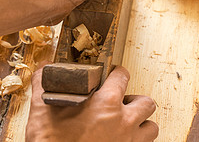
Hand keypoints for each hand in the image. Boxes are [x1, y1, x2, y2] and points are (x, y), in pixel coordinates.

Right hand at [26, 65, 157, 141]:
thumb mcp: (43, 110)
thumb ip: (43, 83)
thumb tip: (44, 68)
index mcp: (106, 103)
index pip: (122, 76)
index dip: (118, 73)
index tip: (113, 75)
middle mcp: (123, 121)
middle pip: (145, 102)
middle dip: (135, 99)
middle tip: (122, 102)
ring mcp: (128, 141)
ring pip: (150, 126)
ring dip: (141, 122)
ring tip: (127, 121)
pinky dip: (138, 139)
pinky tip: (123, 138)